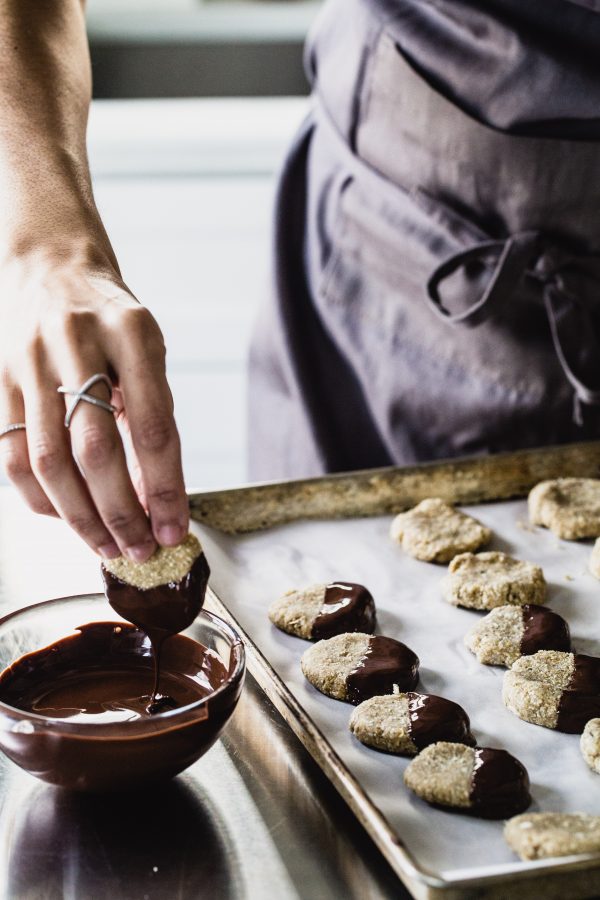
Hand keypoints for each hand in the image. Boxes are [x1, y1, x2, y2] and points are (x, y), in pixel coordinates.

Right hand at [0, 244, 188, 560]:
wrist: (48, 264)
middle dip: (121, 512)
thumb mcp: (147, 346)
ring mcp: (30, 362)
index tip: (175, 528)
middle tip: (141, 550)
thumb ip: (152, 410)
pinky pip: (13, 455)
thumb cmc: (110, 318)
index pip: (155, 426)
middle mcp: (77, 343)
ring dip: (80, 517)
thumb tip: (155, 495)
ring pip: (49, 460)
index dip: (165, 487)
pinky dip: (39, 498)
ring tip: (108, 547)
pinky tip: (66, 518)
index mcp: (132, 332)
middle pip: (96, 449)